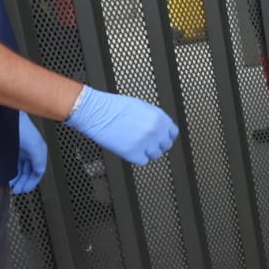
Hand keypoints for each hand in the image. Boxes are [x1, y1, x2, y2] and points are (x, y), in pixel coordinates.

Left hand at [12, 113, 46, 193]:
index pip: (38, 171)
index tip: (25, 189)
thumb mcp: (36, 148)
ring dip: (18, 178)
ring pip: (21, 168)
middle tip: (17, 190)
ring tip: (13, 185)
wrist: (6, 117)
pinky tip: (9, 175)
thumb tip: (39, 174)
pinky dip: (13, 171)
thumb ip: (39, 162)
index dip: (32, 182)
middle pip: (29, 171)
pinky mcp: (11, 148)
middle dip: (24, 182)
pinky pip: (14, 163)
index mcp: (39, 152)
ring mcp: (21, 150)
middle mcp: (30, 152)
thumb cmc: (21, 127)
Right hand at [65, 85, 179, 164]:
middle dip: (157, 144)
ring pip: (155, 155)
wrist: (96, 112)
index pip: (172, 132)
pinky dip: (137, 157)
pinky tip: (131, 149)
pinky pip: (142, 161)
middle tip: (148, 143)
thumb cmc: (114, 107)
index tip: (161, 138)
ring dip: (147, 151)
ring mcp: (145, 143)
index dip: (166, 136)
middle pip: (165, 145)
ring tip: (137, 145)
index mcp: (159, 117)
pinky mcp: (133, 153)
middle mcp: (155, 131)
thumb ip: (154, 118)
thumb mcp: (141, 106)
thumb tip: (160, 127)